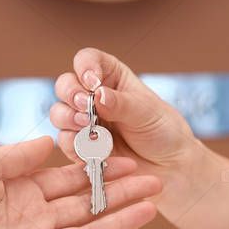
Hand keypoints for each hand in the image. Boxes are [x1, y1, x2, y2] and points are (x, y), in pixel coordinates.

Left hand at [0, 136, 161, 228]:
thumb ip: (22, 156)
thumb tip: (50, 142)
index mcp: (22, 193)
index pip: (71, 182)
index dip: (101, 171)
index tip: (130, 159)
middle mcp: (32, 222)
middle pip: (86, 207)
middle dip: (121, 194)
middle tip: (155, 181)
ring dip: (119, 223)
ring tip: (152, 206)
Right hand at [50, 48, 202, 200]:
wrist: (169, 167)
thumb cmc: (163, 132)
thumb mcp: (146, 112)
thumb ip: (121, 103)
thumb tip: (97, 95)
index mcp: (111, 78)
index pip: (87, 61)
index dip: (85, 67)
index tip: (93, 82)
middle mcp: (93, 98)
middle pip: (65, 85)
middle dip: (71, 93)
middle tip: (85, 105)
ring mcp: (84, 123)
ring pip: (59, 113)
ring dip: (68, 118)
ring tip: (87, 125)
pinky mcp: (81, 148)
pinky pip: (65, 142)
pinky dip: (73, 144)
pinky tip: (91, 148)